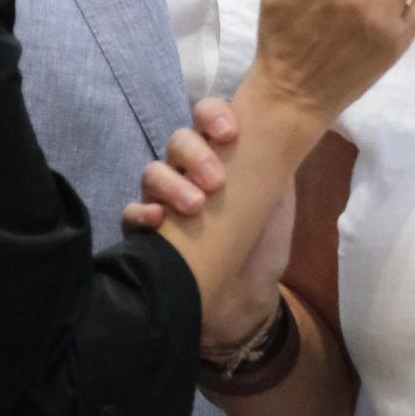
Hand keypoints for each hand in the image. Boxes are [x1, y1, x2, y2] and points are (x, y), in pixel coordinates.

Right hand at [124, 99, 291, 344]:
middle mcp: (189, 172)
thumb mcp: (277, 202)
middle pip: (178, 141)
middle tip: (216, 180)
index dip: (213, 115)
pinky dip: (141, 212)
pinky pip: (132, 212)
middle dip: (195, 153)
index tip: (230, 133)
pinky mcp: (147, 232)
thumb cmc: (263, 246)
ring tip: (195, 205)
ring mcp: (165, 200)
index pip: (206, 118)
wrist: (247, 299)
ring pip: (153, 172)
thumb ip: (276, 164)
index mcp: (220, 157)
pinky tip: (158, 220)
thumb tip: (282, 129)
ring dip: (171, 182)